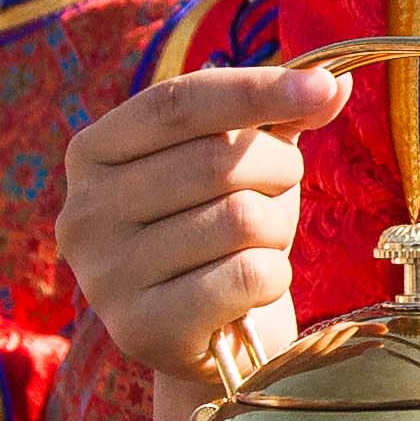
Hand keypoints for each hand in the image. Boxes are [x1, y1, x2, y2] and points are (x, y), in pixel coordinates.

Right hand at [59, 65, 349, 382]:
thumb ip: (279, 117)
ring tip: (263, 243)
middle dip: (277, 170)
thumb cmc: (225, 234)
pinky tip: (259, 287)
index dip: (254, 89)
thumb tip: (335, 80)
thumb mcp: (243, 163)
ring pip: (239, 219)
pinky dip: (275, 278)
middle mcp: (84, 212)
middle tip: (282, 190)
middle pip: (215, 160)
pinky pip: (246, 277)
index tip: (323, 87)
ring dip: (278, 228)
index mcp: (93, 153)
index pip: (177, 103)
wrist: (215, 340)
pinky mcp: (140, 329)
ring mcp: (105, 276)